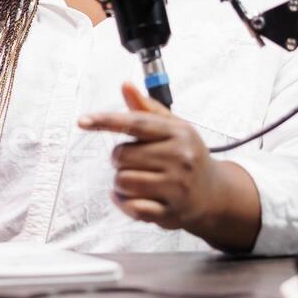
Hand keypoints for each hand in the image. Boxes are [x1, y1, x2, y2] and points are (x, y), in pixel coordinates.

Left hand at [78, 82, 224, 233]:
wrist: (215, 194)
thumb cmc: (188, 155)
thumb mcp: (174, 128)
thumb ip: (146, 108)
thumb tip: (126, 86)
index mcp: (179, 133)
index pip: (136, 123)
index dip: (106, 120)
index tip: (82, 121)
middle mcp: (180, 158)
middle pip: (122, 155)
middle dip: (120, 159)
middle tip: (137, 162)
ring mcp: (177, 187)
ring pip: (122, 181)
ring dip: (121, 182)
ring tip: (138, 180)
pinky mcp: (171, 212)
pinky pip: (132, 206)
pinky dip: (124, 202)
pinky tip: (131, 198)